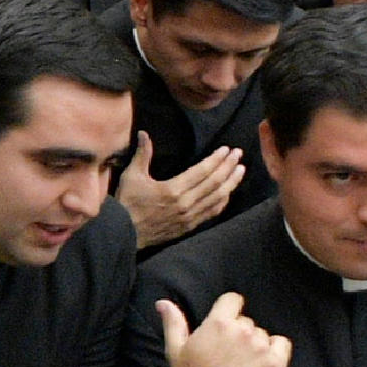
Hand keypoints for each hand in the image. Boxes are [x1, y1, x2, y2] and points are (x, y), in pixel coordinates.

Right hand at [118, 131, 244, 249]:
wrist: (125, 233)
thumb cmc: (128, 203)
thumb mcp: (131, 176)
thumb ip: (142, 154)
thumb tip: (144, 133)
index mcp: (173, 189)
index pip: (203, 171)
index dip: (217, 159)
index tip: (227, 149)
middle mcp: (186, 203)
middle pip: (215, 182)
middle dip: (228, 166)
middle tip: (239, 154)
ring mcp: (190, 216)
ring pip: (218, 197)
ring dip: (231, 183)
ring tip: (241, 170)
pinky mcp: (190, 226)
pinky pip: (212, 212)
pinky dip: (223, 201)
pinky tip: (229, 192)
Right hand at [159, 291, 289, 366]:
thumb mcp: (176, 350)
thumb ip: (173, 322)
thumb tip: (163, 303)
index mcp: (218, 324)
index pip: (233, 299)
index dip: (229, 310)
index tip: (225, 324)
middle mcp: (242, 331)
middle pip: (246, 320)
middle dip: (238, 332)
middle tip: (227, 354)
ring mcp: (261, 347)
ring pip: (262, 334)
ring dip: (255, 344)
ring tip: (241, 364)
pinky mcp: (275, 362)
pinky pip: (282, 344)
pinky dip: (275, 351)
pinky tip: (260, 363)